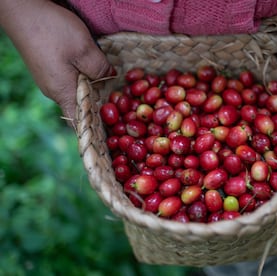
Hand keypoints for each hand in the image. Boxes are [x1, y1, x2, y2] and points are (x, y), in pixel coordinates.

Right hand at [0, 0, 112, 124]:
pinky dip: (84, 77)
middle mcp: (54, 91)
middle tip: (121, 104)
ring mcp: (50, 80)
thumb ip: (100, 68)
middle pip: (81, 105)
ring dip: (93, 88)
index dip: (96, 127)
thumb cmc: (51, 30)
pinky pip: (70, 79)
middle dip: (100, 105)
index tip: (113, 129)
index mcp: (63, 92)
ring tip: (111, 85)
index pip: (80, 121)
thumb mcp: (84, 49)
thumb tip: (111, 77)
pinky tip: (93, 69)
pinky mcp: (49, 68)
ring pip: (77, 90)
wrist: (21, 10)